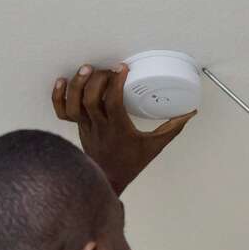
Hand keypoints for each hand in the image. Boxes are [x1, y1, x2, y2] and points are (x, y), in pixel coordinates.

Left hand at [52, 63, 196, 194]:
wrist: (107, 180)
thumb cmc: (129, 163)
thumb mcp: (154, 146)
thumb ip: (172, 128)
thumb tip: (189, 113)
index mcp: (119, 129)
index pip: (114, 102)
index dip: (116, 83)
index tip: (122, 69)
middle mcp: (99, 126)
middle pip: (91, 100)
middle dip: (97, 80)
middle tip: (107, 69)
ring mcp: (85, 126)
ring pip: (74, 104)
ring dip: (78, 84)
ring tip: (86, 69)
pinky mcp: (77, 126)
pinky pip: (61, 111)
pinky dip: (58, 95)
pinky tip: (63, 81)